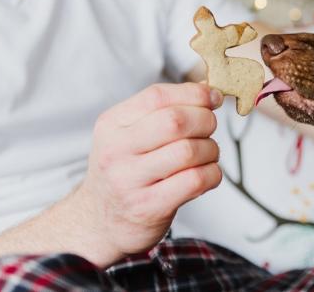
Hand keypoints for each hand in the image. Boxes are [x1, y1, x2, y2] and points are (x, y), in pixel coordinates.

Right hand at [72, 83, 223, 266]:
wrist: (100, 222)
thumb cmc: (126, 171)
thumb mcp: (130, 134)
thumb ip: (165, 110)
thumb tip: (207, 90)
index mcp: (112, 124)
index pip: (158, 96)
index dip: (194, 94)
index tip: (212, 98)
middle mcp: (116, 150)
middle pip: (176, 121)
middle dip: (206, 120)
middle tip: (209, 129)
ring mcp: (130, 181)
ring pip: (190, 151)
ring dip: (211, 150)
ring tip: (206, 154)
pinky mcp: (148, 207)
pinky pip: (196, 180)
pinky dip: (213, 173)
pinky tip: (206, 174)